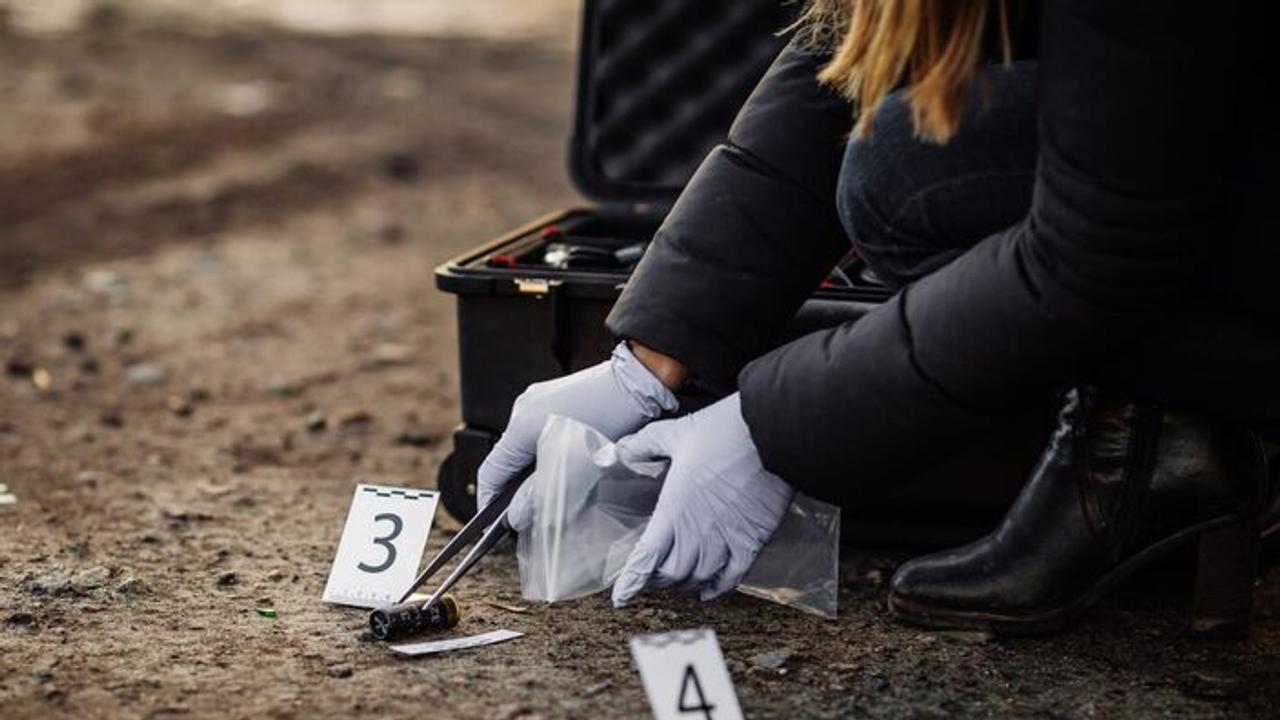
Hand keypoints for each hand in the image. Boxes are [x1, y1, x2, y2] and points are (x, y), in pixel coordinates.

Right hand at [477, 342, 677, 513]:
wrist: (641, 382)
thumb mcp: (573, 472)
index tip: (492, 527)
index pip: (491, 471)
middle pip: (510, 460)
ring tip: (559, 490)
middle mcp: (524, 407)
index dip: (489, 503)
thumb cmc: (611, 424)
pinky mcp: (559, 396)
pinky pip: (545, 431)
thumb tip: (514, 518)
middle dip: (518, 489)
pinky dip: (551, 453)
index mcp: (520, 425)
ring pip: (529, 447)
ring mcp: (541, 398)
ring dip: (538, 471)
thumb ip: (537, 498)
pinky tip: (573, 464)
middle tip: (531, 513)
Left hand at [610, 393, 794, 604]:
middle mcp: (697, 533)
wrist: (769, 434)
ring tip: (678, 580)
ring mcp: (726, 540)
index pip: (646, 559)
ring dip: (684, 584)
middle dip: (657, 579)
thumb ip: (644, 444)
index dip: (631, 582)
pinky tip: (708, 592)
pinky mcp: (751, 541)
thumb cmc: (723, 432)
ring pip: (698, 579)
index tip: (621, 597)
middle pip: (671, 575)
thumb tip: (622, 449)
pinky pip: (732, 578)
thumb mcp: (674, 433)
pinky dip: (717, 590)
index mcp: (674, 510)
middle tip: (651, 575)